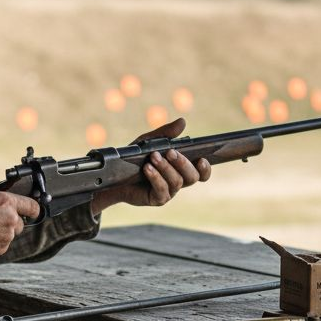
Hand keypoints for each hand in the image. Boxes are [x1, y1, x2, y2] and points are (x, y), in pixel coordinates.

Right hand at [0, 177, 40, 266]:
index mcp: (6, 203)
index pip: (33, 206)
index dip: (34, 207)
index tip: (32, 209)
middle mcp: (10, 220)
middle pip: (21, 221)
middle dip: (11, 219)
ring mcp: (6, 237)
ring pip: (10, 233)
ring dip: (2, 230)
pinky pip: (2, 244)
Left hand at [90, 119, 212, 214]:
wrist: (115, 177)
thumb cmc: (135, 159)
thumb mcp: (149, 142)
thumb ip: (166, 134)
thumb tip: (183, 121)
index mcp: (181, 169)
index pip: (201, 172)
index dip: (205, 168)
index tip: (202, 159)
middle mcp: (178, 181)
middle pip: (192, 177)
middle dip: (183, 163)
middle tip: (170, 152)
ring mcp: (169, 192)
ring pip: (177, 182)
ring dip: (166, 168)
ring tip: (153, 157)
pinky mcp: (157, 199)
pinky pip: (162, 190)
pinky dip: (156, 177)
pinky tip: (148, 169)